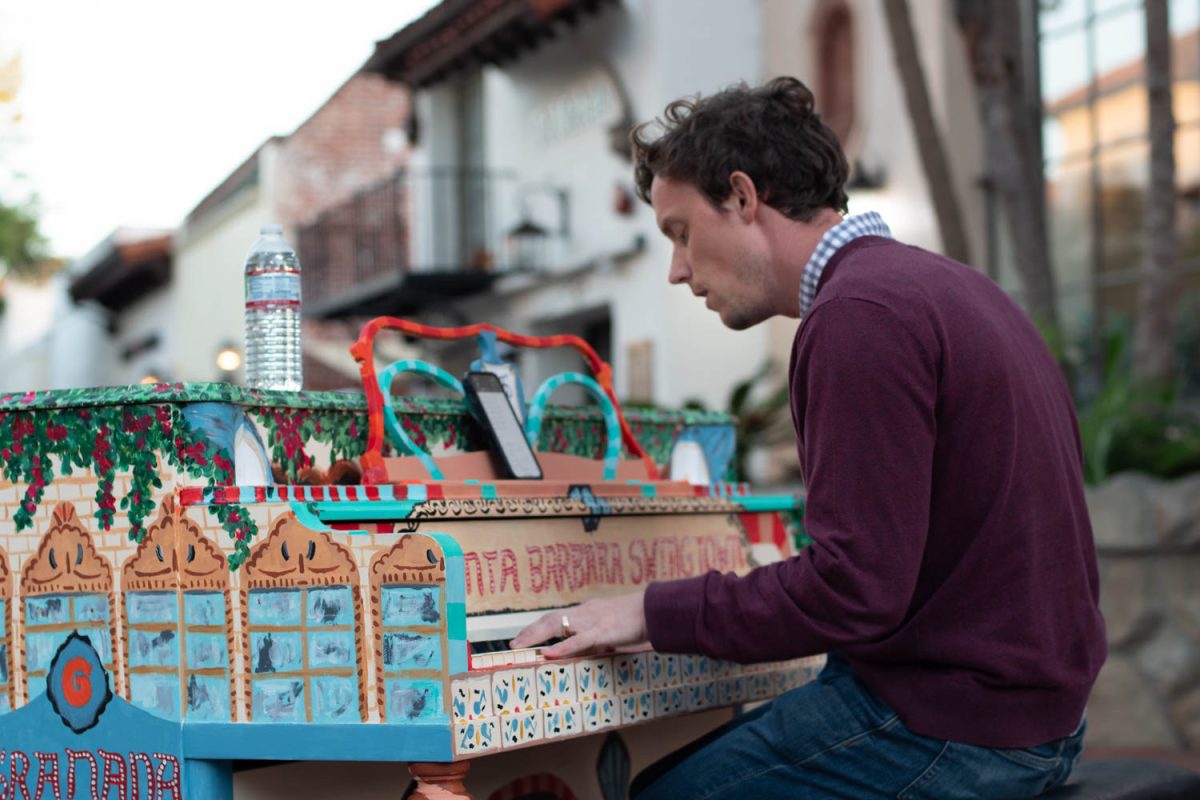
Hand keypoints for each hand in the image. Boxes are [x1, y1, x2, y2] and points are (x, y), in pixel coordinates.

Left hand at [510, 590, 647, 658]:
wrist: (655, 611)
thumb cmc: (637, 619)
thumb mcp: (612, 628)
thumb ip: (597, 637)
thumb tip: (586, 649)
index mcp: (588, 611)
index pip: (558, 617)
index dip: (539, 626)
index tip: (524, 636)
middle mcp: (586, 613)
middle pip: (551, 619)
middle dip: (531, 631)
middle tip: (514, 643)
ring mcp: (592, 621)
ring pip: (558, 625)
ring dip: (537, 635)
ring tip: (521, 645)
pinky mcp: (602, 632)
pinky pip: (578, 641)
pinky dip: (561, 647)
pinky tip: (548, 653)